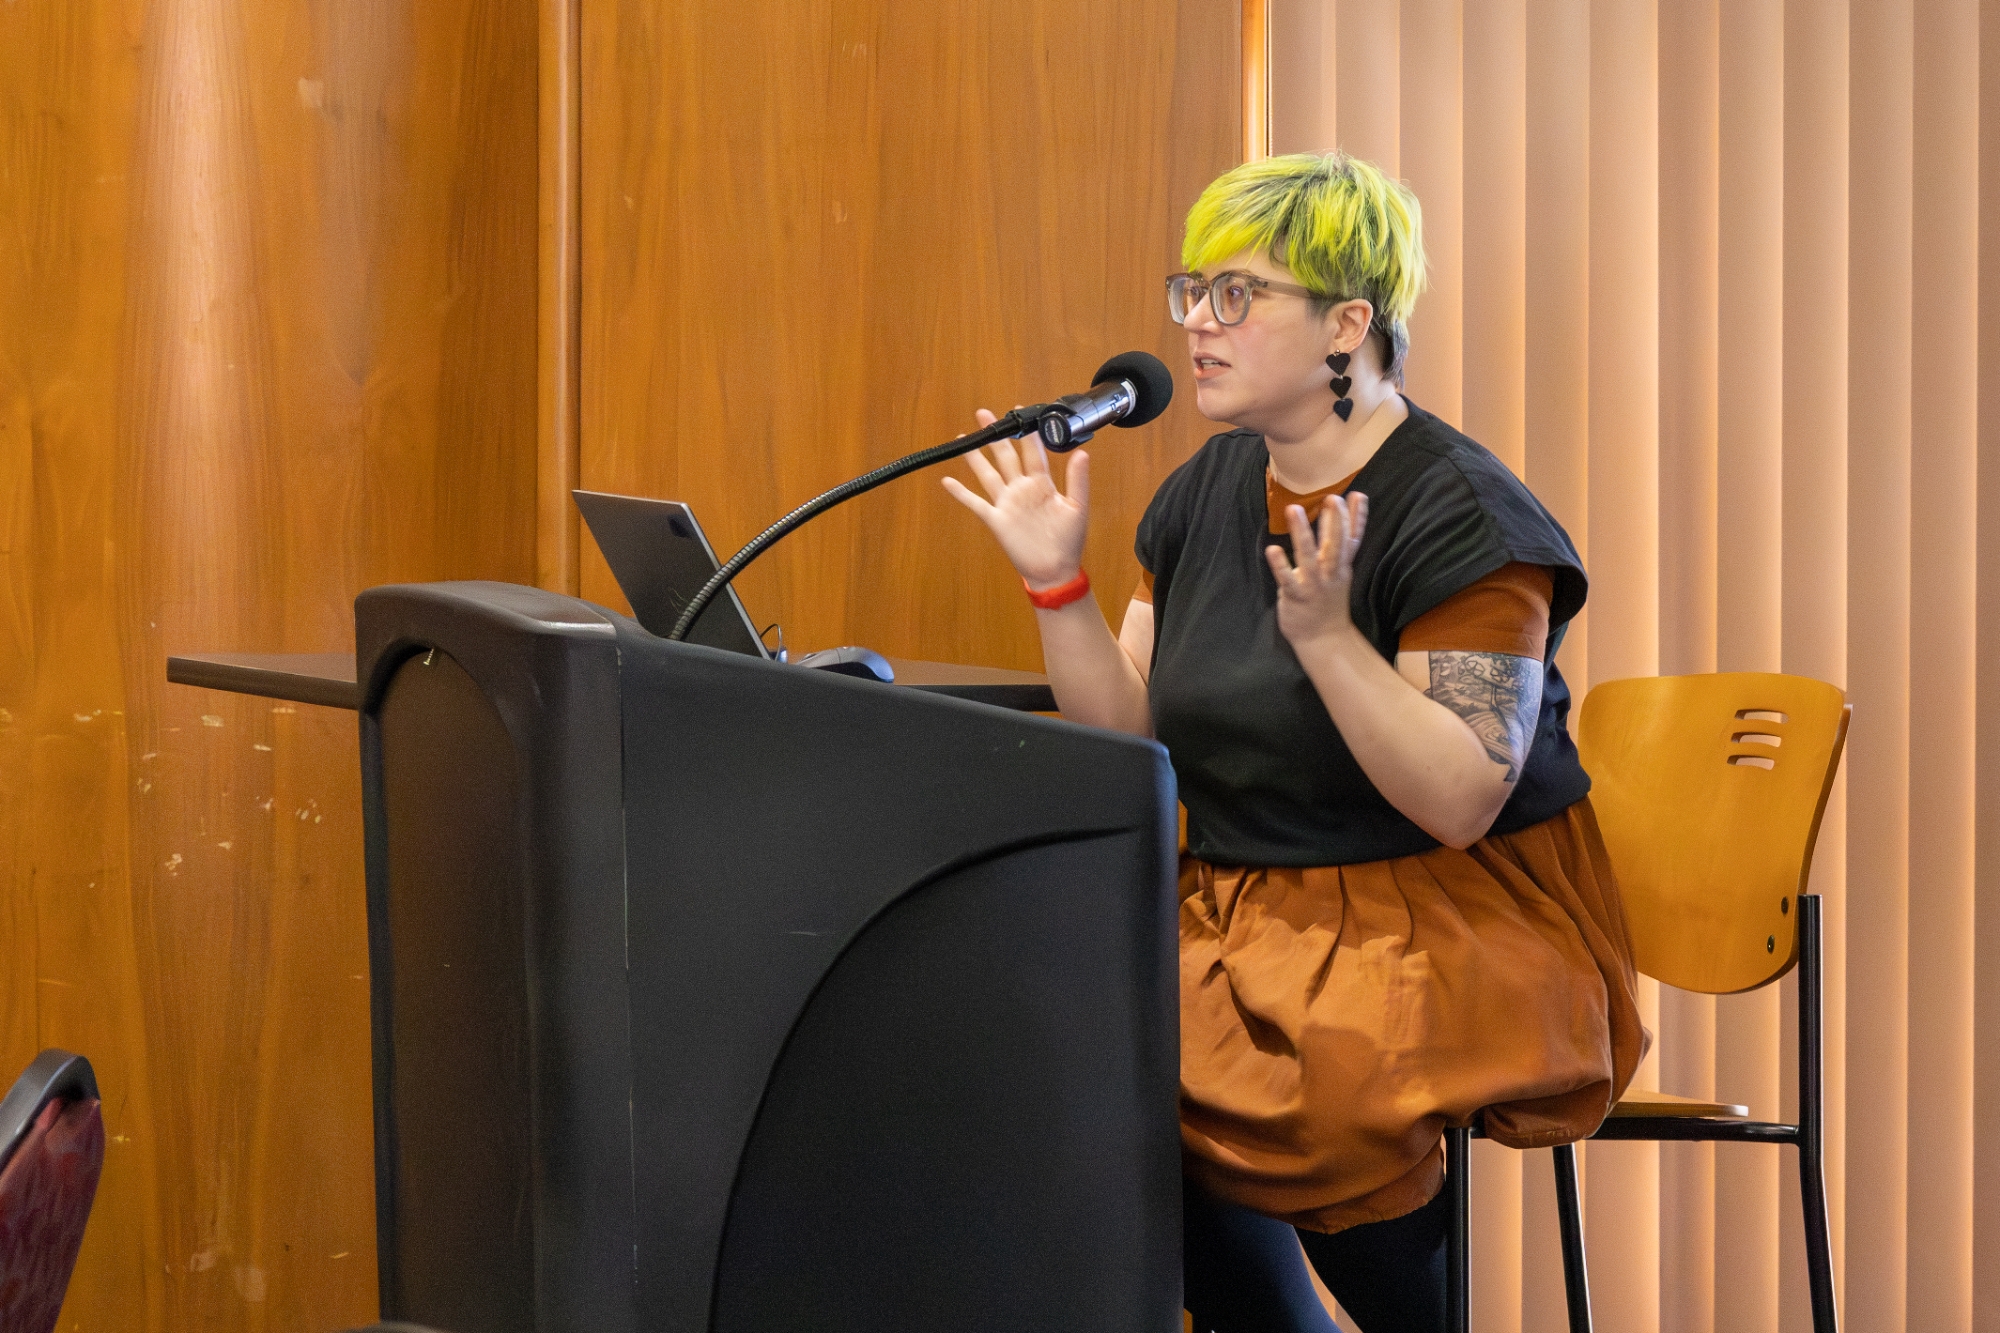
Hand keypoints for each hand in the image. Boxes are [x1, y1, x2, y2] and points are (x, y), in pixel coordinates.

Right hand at [941, 409, 1089, 587]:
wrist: (1055, 570)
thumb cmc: (1069, 542)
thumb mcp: (1078, 508)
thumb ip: (1078, 480)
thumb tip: (1082, 452)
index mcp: (1042, 484)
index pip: (1032, 452)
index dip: (1026, 434)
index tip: (1020, 413)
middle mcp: (1021, 489)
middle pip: (1005, 456)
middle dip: (995, 435)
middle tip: (984, 414)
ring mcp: (1007, 503)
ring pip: (988, 474)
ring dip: (976, 457)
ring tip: (965, 438)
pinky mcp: (996, 520)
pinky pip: (975, 503)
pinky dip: (961, 493)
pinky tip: (948, 481)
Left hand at [1264, 492, 1367, 648]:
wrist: (1324, 639)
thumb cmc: (1327, 599)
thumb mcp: (1338, 571)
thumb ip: (1336, 544)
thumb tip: (1336, 515)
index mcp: (1341, 566)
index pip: (1354, 539)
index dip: (1358, 518)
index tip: (1358, 495)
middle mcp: (1330, 573)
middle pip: (1336, 545)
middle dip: (1335, 522)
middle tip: (1332, 498)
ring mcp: (1313, 584)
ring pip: (1309, 556)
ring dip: (1302, 533)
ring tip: (1293, 509)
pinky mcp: (1296, 596)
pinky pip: (1287, 579)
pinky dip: (1280, 565)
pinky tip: (1272, 549)